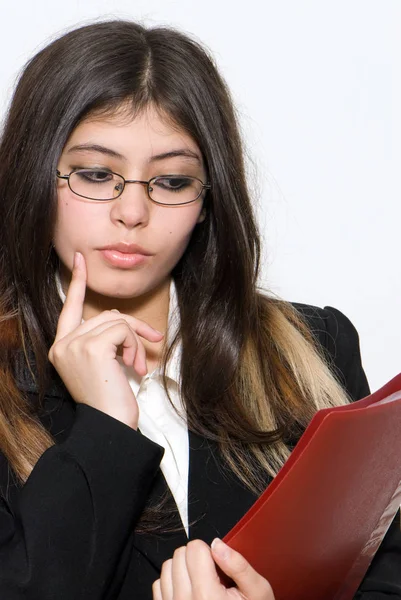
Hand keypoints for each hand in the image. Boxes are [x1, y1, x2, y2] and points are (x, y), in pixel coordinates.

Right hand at [48, 252, 163, 427]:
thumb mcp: (100, 365)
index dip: (77, 283)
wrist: (110, 425)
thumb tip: (119, 321)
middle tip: (151, 344)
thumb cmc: (110, 399)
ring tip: (137, 365)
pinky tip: (134, 366)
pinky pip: (123, 329)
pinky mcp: (92, 347)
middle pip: (106, 314)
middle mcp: (62, 344)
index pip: (69, 308)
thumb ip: (100, 339)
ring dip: (135, 341)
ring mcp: (74, 344)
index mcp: (61, 348)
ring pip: (117, 321)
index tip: (80, 260)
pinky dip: (135, 345)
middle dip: (132, 328)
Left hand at [152, 538, 274, 599]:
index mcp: (207, 596)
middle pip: (179, 555)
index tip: (218, 566)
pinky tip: (189, 592)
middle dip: (195, 559)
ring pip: (167, 568)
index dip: (209, 552)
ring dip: (182, 570)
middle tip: (212, 576)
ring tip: (201, 584)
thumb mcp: (258, 592)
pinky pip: (159, 586)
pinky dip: (172, 584)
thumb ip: (238, 565)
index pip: (194, 548)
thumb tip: (217, 544)